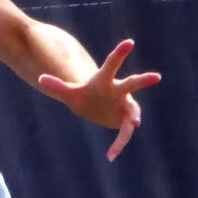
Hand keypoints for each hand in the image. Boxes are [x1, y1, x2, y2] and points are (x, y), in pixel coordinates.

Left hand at [39, 39, 160, 162]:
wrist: (93, 107)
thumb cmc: (83, 95)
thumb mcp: (68, 93)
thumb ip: (57, 86)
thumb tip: (40, 79)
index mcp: (105, 80)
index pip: (112, 64)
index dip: (120, 53)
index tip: (130, 42)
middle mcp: (118, 90)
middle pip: (132, 83)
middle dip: (143, 80)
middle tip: (156, 77)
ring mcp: (124, 105)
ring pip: (133, 111)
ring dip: (133, 117)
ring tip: (134, 123)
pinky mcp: (125, 120)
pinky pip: (125, 133)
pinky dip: (118, 144)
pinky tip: (110, 155)